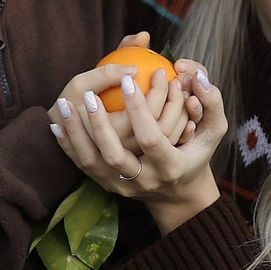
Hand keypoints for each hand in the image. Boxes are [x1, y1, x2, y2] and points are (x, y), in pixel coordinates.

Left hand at [48, 36, 227, 234]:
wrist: (177, 193)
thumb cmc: (196, 152)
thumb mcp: (214, 130)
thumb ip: (211, 101)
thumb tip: (197, 76)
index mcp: (170, 166)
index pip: (151, 138)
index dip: (139, 108)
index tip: (128, 78)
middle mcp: (144, 181)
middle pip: (115, 155)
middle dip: (99, 124)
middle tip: (88, 94)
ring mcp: (122, 187)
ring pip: (92, 162)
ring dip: (76, 133)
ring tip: (64, 104)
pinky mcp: (106, 186)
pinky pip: (82, 165)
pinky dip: (68, 144)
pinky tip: (56, 123)